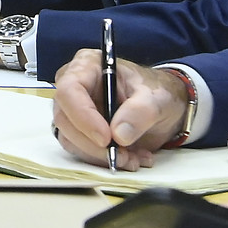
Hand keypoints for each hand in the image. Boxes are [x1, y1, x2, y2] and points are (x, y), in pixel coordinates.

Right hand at [51, 50, 191, 170]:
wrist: (162, 108)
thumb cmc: (157, 92)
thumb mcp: (157, 98)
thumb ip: (140, 112)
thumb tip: (119, 135)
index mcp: (87, 66)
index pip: (69, 90)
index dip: (83, 116)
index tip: (107, 139)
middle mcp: (73, 87)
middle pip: (65, 118)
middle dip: (93, 144)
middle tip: (124, 156)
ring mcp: (73, 110)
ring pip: (70, 139)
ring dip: (100, 156)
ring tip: (133, 159)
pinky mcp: (78, 131)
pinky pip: (80, 151)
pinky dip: (103, 161)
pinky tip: (130, 159)